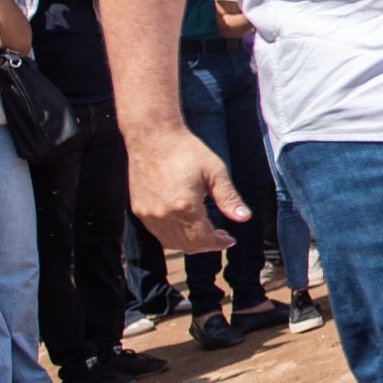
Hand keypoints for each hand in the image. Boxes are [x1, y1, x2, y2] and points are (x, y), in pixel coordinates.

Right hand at [126, 122, 251, 255]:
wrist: (153, 137)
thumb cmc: (186, 151)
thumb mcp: (215, 172)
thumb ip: (229, 198)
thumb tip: (244, 218)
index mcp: (185, 207)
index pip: (203, 240)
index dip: (219, 243)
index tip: (230, 239)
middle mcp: (163, 216)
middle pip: (187, 246)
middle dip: (207, 245)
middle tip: (220, 235)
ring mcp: (148, 214)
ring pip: (171, 243)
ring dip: (190, 243)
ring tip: (205, 232)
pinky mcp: (138, 209)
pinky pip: (158, 233)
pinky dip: (173, 237)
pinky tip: (185, 225)